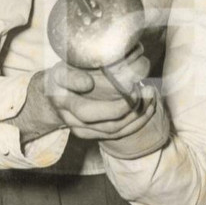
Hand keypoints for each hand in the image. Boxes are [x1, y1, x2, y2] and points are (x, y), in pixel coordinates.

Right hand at [16, 47, 153, 143]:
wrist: (54, 95)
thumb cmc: (63, 77)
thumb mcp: (62, 70)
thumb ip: (72, 76)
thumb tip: (87, 84)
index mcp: (63, 100)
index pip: (85, 109)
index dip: (110, 105)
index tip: (131, 90)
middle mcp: (72, 119)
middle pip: (106, 125)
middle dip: (131, 111)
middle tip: (146, 93)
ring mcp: (83, 130)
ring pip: (114, 131)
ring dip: (138, 117)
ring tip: (152, 98)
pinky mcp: (93, 134)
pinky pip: (117, 134)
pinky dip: (136, 123)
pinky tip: (148, 109)